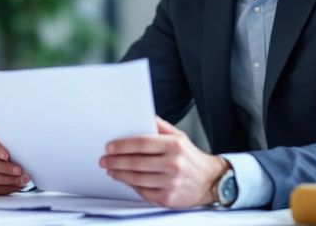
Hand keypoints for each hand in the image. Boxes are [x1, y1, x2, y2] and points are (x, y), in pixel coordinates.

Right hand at [0, 127, 30, 195]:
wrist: (11, 156)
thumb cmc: (11, 146)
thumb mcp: (12, 139)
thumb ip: (13, 140)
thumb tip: (25, 143)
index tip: (7, 156)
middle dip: (5, 168)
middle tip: (19, 171)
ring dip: (7, 180)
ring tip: (21, 180)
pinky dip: (3, 189)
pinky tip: (15, 186)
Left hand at [99, 116, 228, 207]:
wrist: (211, 181)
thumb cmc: (191, 157)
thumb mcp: (179, 137)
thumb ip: (160, 127)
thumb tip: (142, 117)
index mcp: (175, 145)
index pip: (142, 143)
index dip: (122, 145)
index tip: (109, 147)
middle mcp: (174, 164)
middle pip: (136, 162)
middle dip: (116, 161)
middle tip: (104, 160)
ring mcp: (171, 183)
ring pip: (137, 179)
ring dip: (119, 174)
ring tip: (111, 170)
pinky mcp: (169, 198)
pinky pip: (144, 192)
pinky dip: (131, 186)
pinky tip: (125, 180)